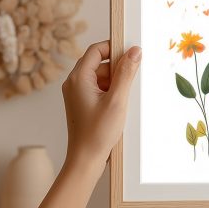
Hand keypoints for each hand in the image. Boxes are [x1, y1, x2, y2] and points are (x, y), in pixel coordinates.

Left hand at [61, 39, 140, 173]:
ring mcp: (76, 93)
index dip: (114, 48)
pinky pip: (97, 88)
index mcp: (78, 78)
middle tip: (130, 81)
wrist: (85, 159)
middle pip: (98, 62)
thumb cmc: (97, 132)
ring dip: (114, 82)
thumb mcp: (117, 100)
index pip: (96, 50)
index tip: (131, 54)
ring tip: (122, 100)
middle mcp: (74, 83)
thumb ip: (126, 73)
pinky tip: (118, 106)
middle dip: (116, 68)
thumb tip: (134, 51)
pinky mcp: (81, 103)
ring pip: (99, 76)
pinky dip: (109, 92)